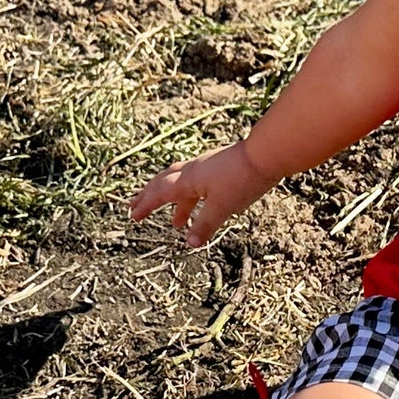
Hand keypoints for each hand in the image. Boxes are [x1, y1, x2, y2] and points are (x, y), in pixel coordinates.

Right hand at [129, 141, 277, 246]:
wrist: (266, 154)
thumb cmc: (242, 179)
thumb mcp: (222, 207)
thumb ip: (205, 225)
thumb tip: (190, 243)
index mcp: (188, 179)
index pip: (159, 193)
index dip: (145, 205)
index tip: (133, 216)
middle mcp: (193, 170)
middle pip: (164, 183)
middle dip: (150, 197)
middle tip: (137, 207)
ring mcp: (208, 167)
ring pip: (183, 184)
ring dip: (176, 202)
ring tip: (177, 223)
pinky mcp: (221, 167)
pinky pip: (199, 183)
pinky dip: (193, 196)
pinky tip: (202, 203)